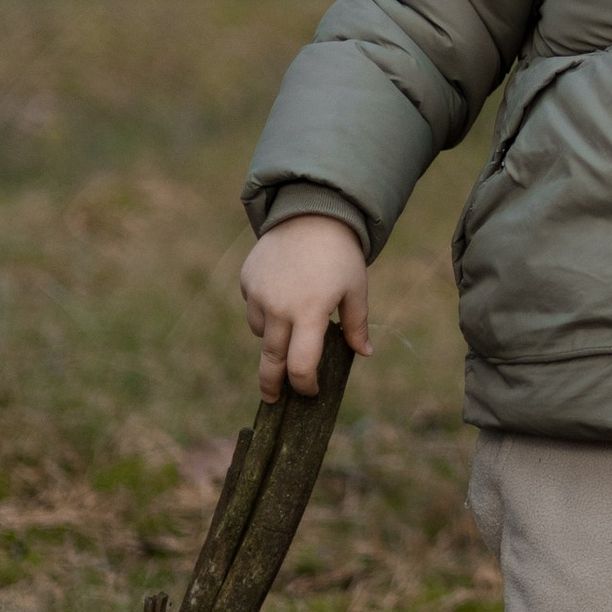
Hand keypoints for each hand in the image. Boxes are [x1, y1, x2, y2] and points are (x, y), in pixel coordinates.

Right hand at [239, 216, 371, 401]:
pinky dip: (265, 313)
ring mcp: (259, 294)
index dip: (305, 385)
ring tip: (292, 324)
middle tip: (273, 399)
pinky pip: (253, 309)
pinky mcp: (247, 281)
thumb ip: (356, 325)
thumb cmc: (340, 255)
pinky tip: (282, 295)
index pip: (301, 366)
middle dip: (273, 384)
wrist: (311, 213)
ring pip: (261, 334)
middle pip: (271, 361)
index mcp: (310, 312)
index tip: (310, 391)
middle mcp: (279, 307)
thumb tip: (364, 353)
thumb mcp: (356, 289)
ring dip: (274, 340)